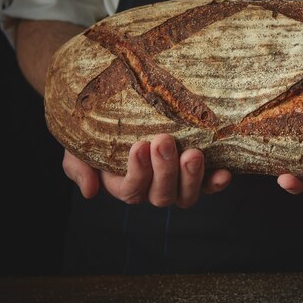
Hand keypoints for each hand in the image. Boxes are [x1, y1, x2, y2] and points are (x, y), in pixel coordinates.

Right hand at [62, 134, 231, 206]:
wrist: (118, 107)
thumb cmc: (97, 127)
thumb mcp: (79, 146)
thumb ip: (78, 167)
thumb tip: (89, 191)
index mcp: (124, 184)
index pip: (131, 189)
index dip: (137, 172)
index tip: (138, 145)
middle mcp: (152, 188)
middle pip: (161, 195)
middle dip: (165, 170)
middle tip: (164, 141)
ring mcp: (177, 183)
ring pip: (185, 195)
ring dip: (191, 177)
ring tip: (194, 154)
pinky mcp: (197, 173)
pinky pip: (209, 186)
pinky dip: (216, 183)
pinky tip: (225, 172)